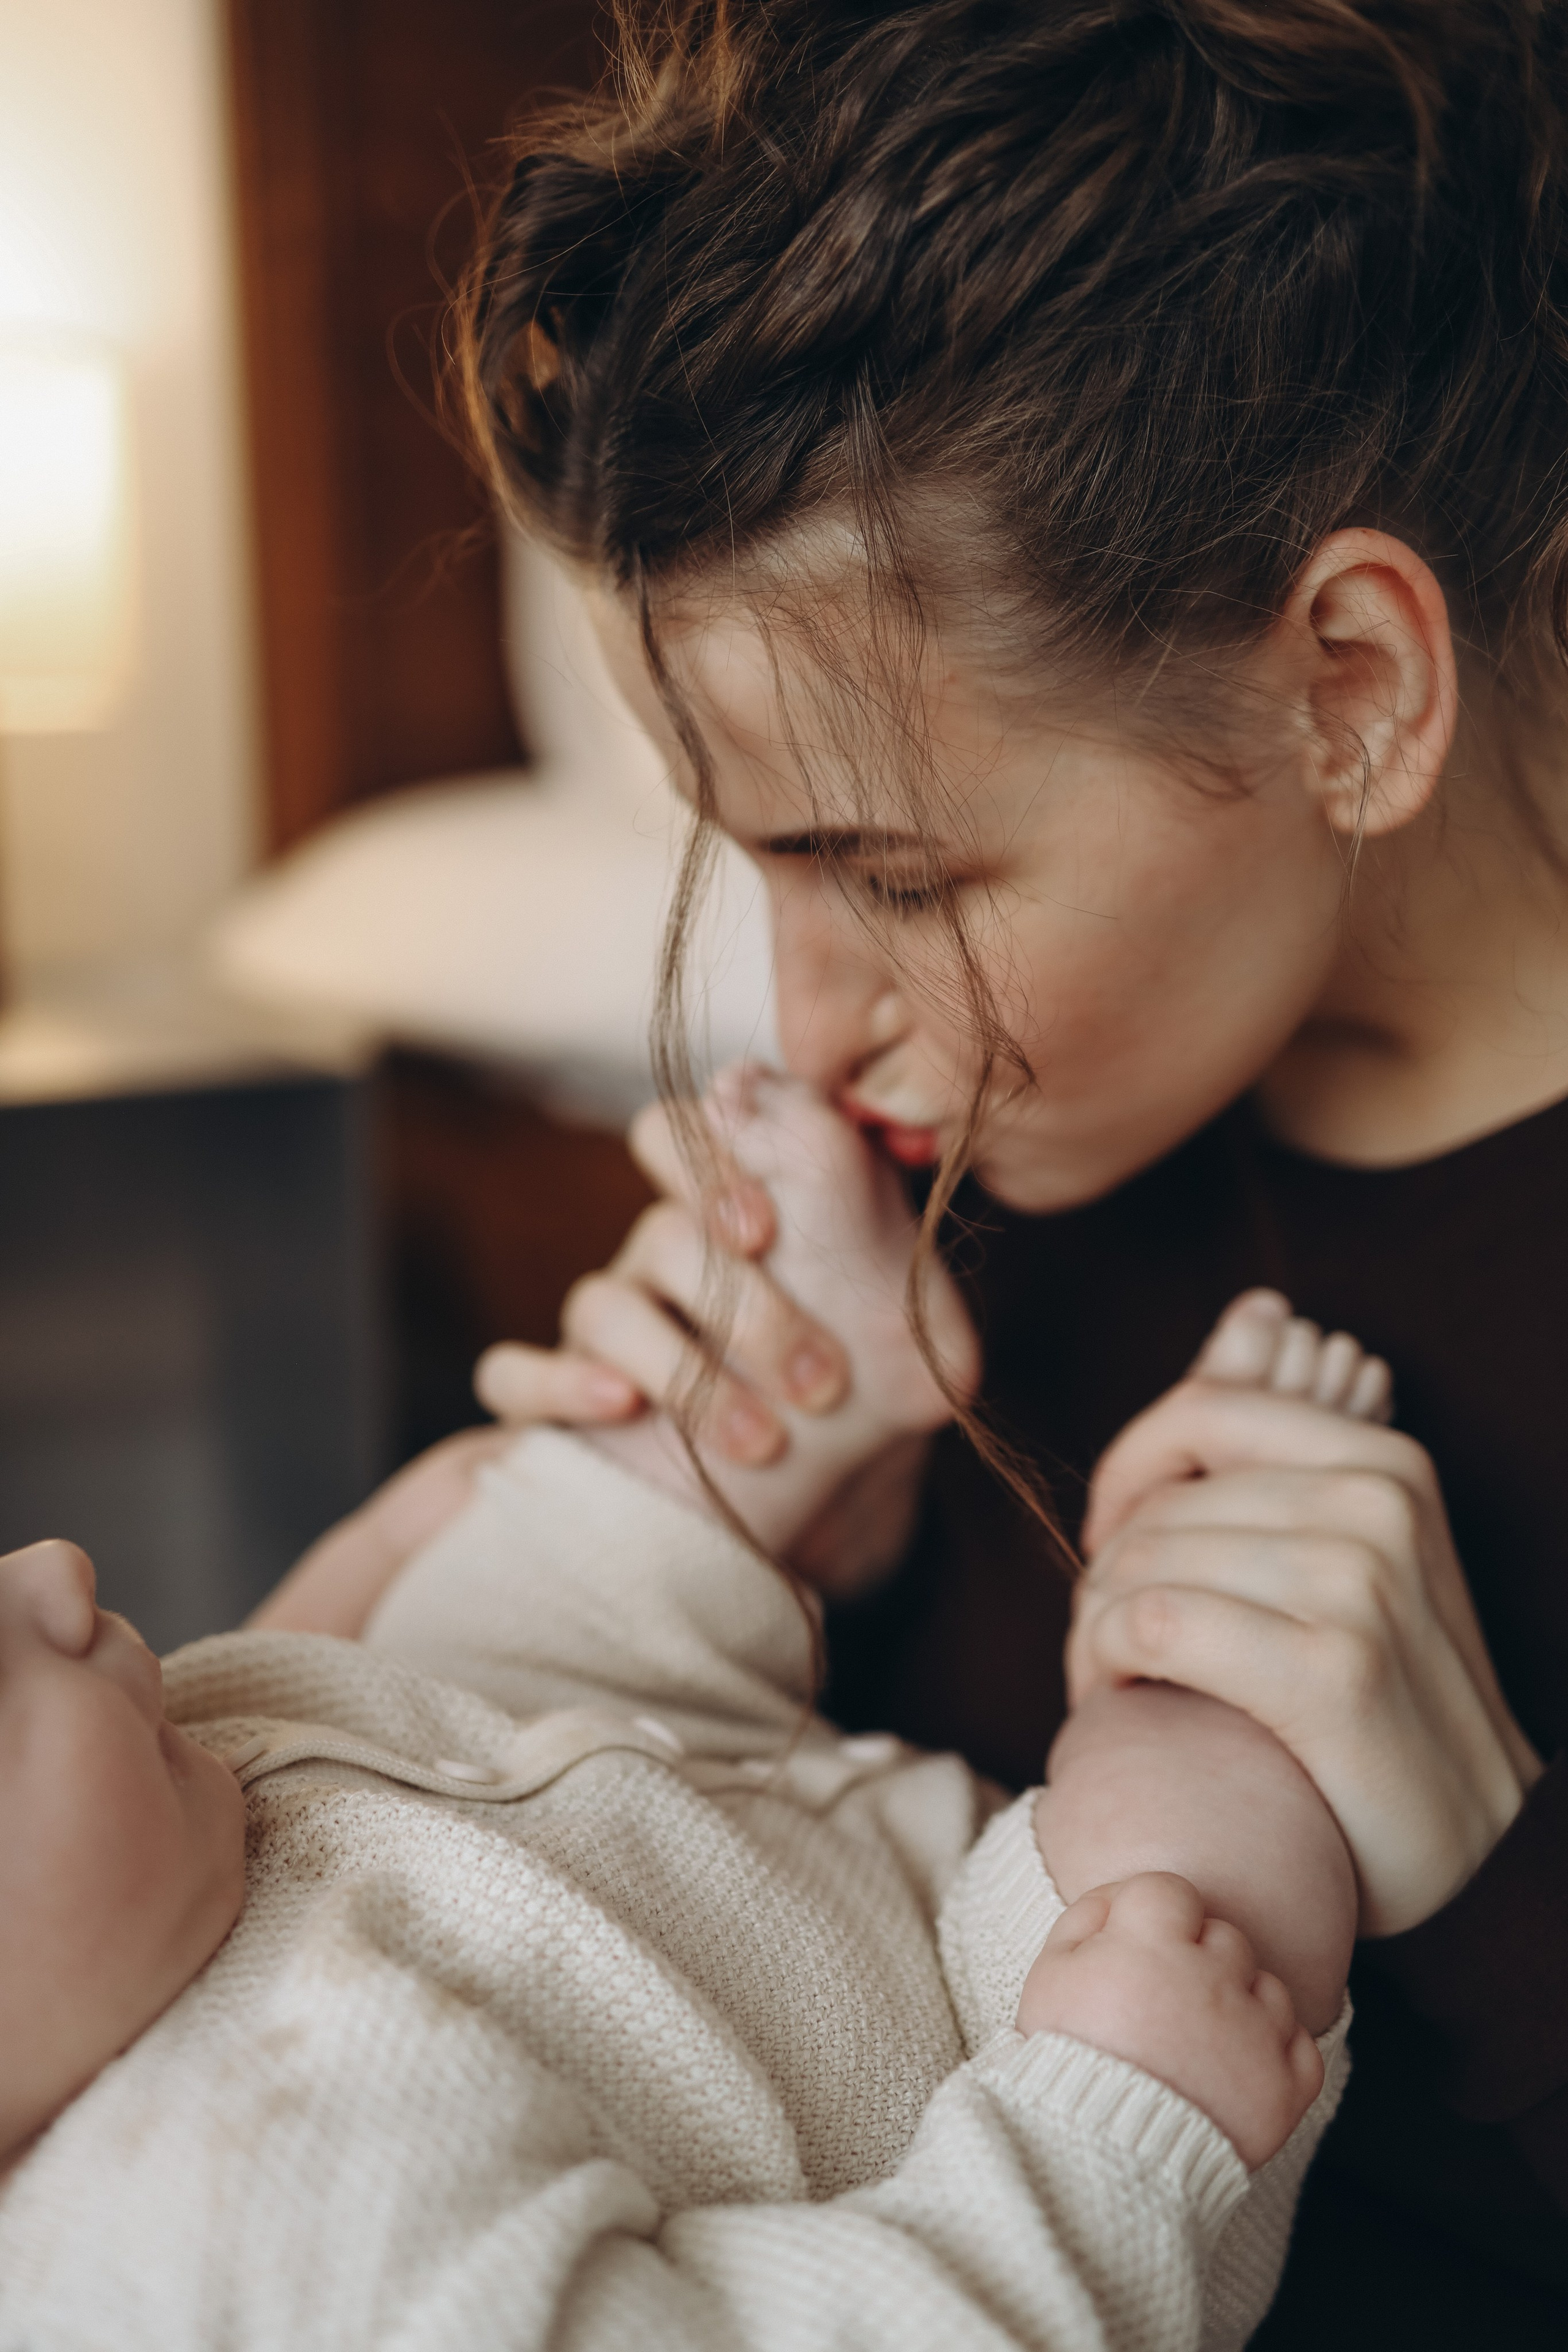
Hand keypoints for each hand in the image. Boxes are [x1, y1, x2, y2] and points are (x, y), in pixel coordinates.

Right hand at [475, 1094, 850, 1466]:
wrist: (853, 1486)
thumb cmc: (877, 1374)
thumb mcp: (897, 1280)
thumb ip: (837, 1164)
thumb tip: (740, 1082)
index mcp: (736, 1206)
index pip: (676, 1131)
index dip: (707, 1166)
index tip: (765, 1231)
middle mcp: (665, 1254)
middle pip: (662, 1237)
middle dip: (744, 1309)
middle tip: (821, 1380)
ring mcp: (612, 1328)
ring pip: (601, 1308)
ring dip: (685, 1375)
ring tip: (763, 1440)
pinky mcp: (566, 1402)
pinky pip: (510, 1375)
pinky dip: (557, 1383)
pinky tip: (622, 1410)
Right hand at [1016, 1873, 1322, 2168]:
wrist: (1095, 2160)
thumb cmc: (1067, 2062)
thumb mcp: (1048, 1976)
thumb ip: (1086, 1917)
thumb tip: (1121, 1900)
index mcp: (1152, 1946)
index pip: (1171, 1891)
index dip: (1152, 1915)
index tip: (1138, 1950)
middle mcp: (1212, 1980)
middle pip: (1224, 1938)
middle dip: (1196, 1960)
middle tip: (1163, 2005)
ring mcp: (1254, 2035)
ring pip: (1268, 1988)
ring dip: (1239, 2004)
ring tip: (1197, 2043)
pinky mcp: (1283, 2089)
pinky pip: (1301, 2045)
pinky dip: (1276, 2051)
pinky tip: (1238, 2065)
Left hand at [1068, 1378, 1540, 1934]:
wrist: (1484, 1841)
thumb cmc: (1388, 1700)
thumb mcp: (1355, 1559)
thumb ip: (1273, 1476)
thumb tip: (1207, 1362)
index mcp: (1386, 1462)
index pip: (1204, 1411)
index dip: (1129, 1470)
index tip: (1108, 1537)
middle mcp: (1378, 1505)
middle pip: (1161, 1504)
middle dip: (1103, 1572)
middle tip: (1103, 1638)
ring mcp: (1360, 1583)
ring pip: (1144, 1563)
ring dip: (1095, 1625)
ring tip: (1110, 1673)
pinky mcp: (1329, 1671)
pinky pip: (1152, 1624)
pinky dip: (1107, 1658)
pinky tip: (1120, 1694)